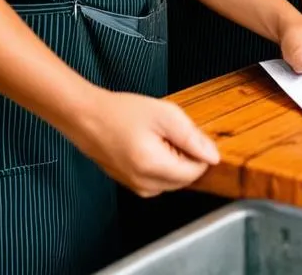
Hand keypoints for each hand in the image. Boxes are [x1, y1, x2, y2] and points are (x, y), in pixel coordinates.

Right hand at [75, 91, 219, 196]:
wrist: (88, 118)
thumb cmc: (122, 113)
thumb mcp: (165, 115)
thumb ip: (193, 137)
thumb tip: (213, 156)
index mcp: (154, 168)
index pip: (196, 172)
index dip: (197, 150)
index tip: (185, 132)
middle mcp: (146, 185)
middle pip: (185, 178)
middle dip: (186, 156)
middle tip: (169, 132)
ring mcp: (137, 188)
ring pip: (173, 179)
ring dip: (174, 160)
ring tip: (156, 136)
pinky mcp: (132, 185)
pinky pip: (159, 179)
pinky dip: (162, 163)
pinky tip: (148, 144)